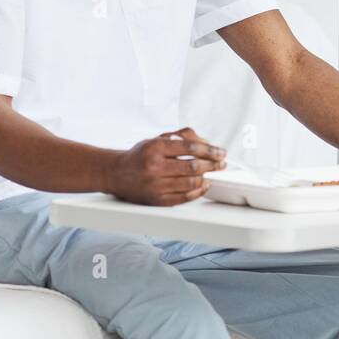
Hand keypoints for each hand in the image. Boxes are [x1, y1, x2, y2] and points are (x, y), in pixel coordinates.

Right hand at [107, 126, 226, 204]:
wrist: (116, 173)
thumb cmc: (139, 155)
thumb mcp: (155, 139)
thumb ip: (179, 138)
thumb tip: (205, 143)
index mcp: (155, 148)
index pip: (189, 148)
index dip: (209, 150)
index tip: (220, 152)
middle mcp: (155, 167)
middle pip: (192, 166)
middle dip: (212, 164)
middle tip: (221, 163)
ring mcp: (156, 185)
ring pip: (190, 183)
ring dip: (206, 178)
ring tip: (213, 173)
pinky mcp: (157, 200)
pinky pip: (183, 198)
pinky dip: (197, 192)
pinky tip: (203, 186)